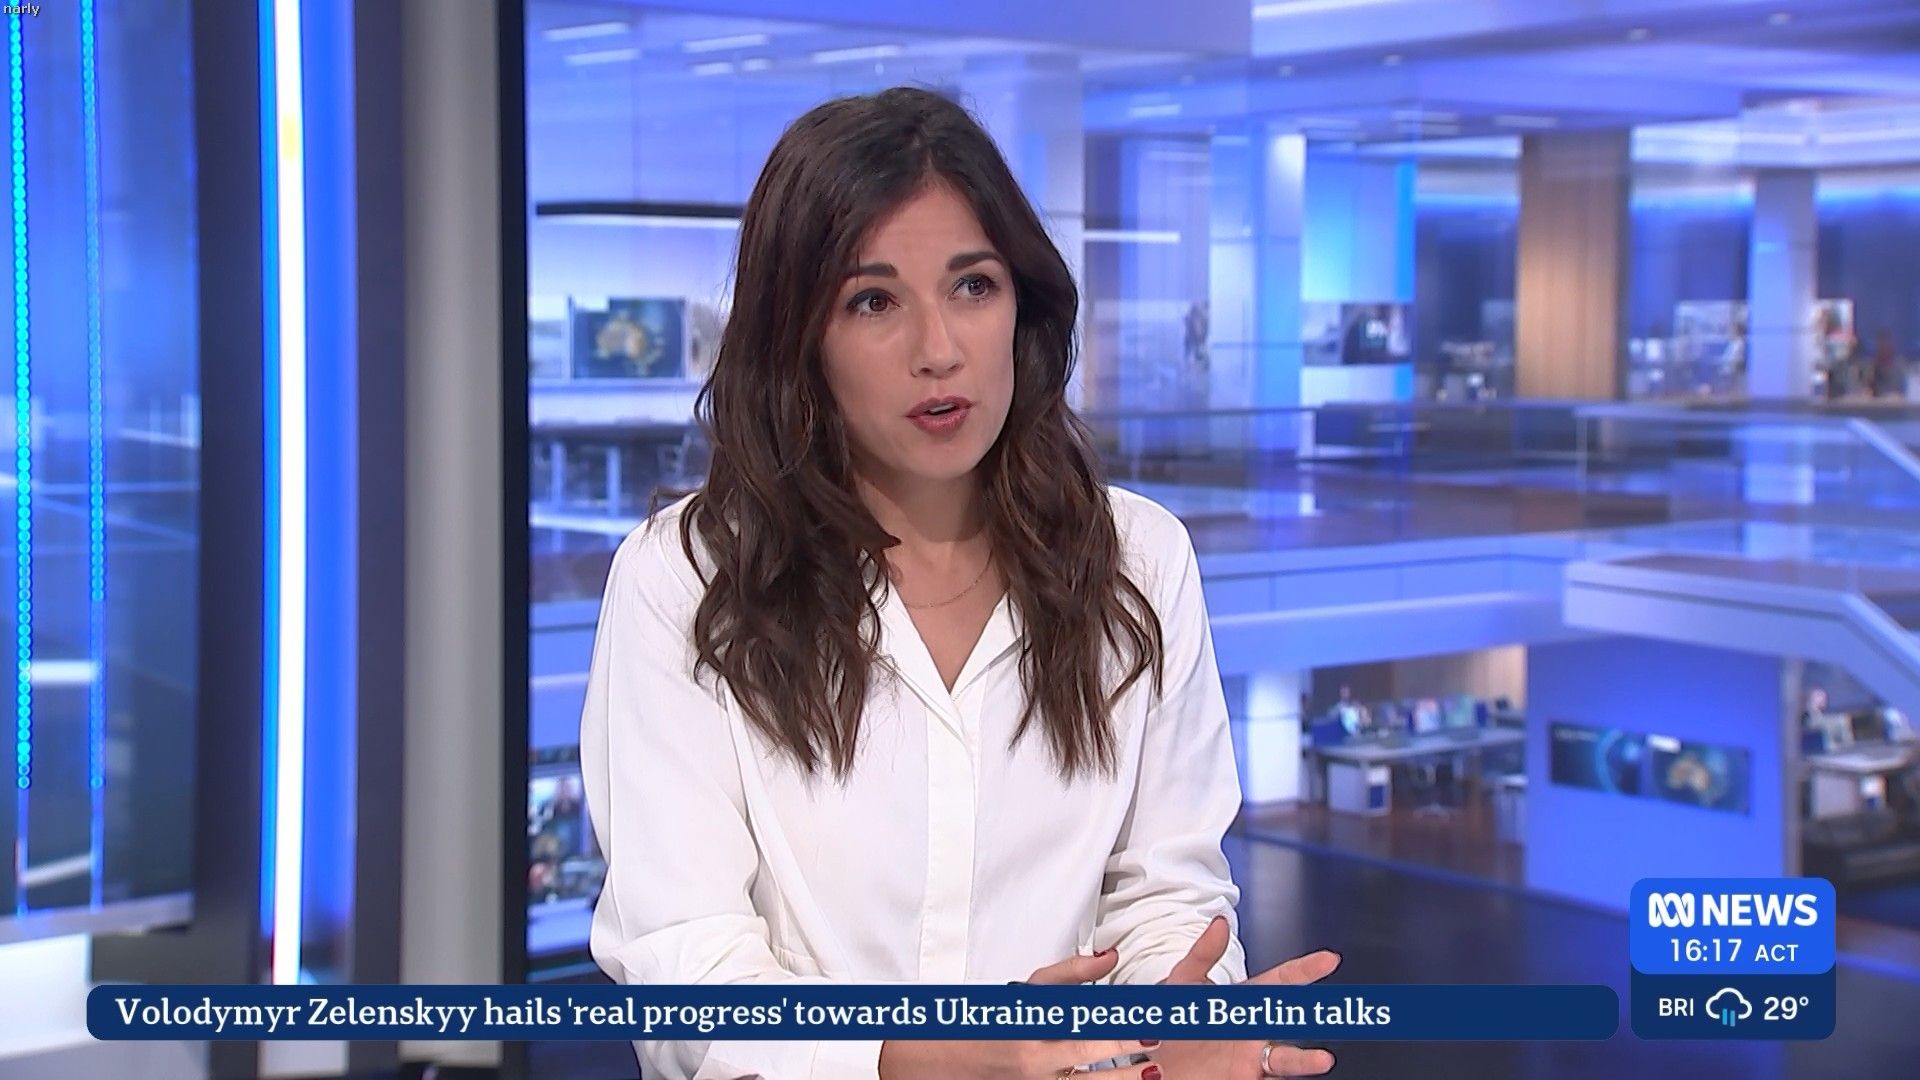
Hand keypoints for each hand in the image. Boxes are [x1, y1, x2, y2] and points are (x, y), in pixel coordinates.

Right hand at [878, 950, 1161, 1078]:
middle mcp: (1036, 1064)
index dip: (1123, 1023)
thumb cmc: (987, 1022)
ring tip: (1153, 1075)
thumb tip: (1111, 957)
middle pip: (1089, 1060)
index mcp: (1034, 1030)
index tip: (1153, 1017)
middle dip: (1127, 1055)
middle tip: (1158, 1044)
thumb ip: (1070, 974)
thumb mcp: (1026, 992)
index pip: (1086, 1023)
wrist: (939, 1063)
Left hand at [1153, 916, 1338, 1076]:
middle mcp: (1254, 1028)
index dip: (1305, 969)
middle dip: (1313, 1014)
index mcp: (1245, 1000)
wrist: (1157, 1061)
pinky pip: (1267, 1078)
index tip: (1330, 959)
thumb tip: (1221, 921)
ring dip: (1303, 1060)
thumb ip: (1204, 952)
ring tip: (1322, 1060)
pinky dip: (1276, 1078)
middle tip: (1333, 1009)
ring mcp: (1251, 1056)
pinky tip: (1277, 1076)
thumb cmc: (1175, 1021)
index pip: (1282, 981)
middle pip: (1291, 1019)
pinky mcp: (1243, 1077)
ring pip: (1284, 1058)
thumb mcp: (1184, 980)